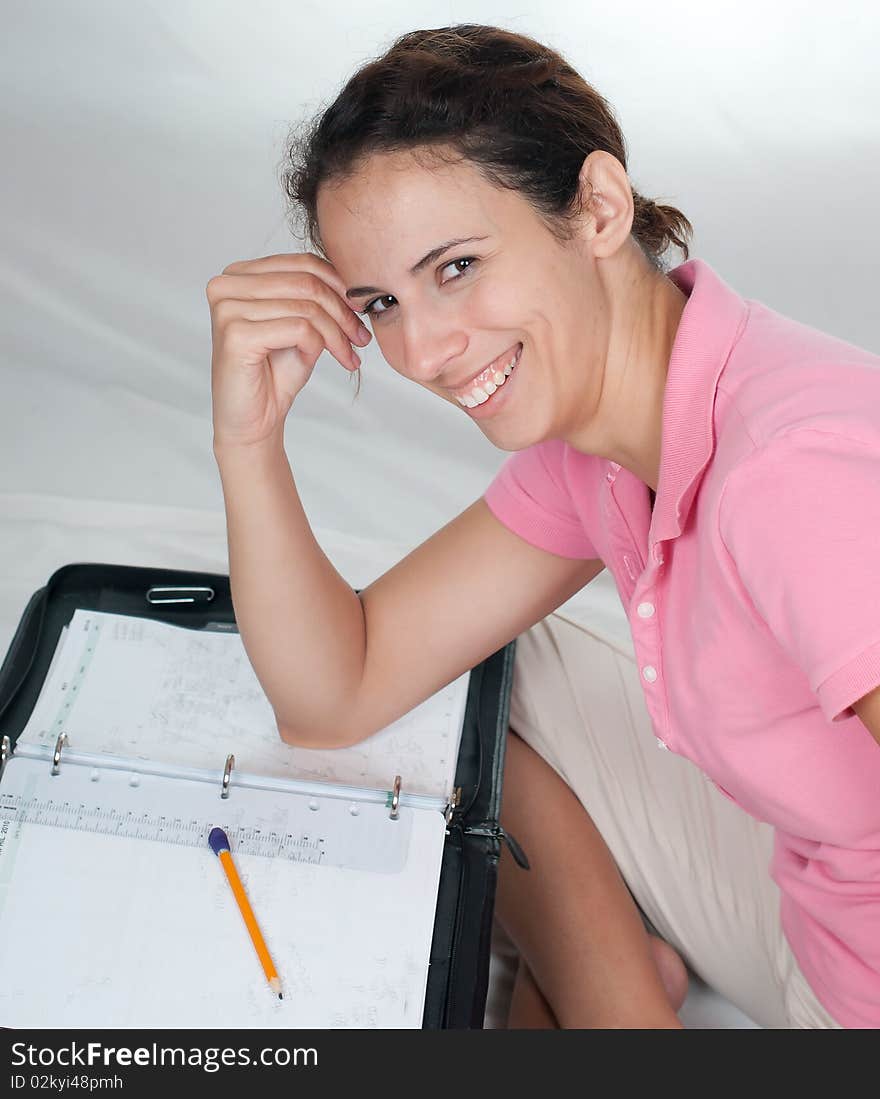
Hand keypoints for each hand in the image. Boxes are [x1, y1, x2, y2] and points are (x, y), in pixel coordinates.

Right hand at [206, 252, 371, 450]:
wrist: (254, 420)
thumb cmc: (275, 373)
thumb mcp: (301, 324)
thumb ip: (316, 296)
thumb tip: (356, 278)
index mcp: (240, 275)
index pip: (302, 263)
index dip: (339, 285)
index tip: (361, 310)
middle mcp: (226, 286)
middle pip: (306, 283)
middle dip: (343, 312)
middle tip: (361, 338)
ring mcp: (227, 309)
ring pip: (306, 307)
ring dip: (337, 334)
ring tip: (348, 354)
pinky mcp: (235, 334)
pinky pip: (299, 329)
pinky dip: (318, 346)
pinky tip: (318, 361)